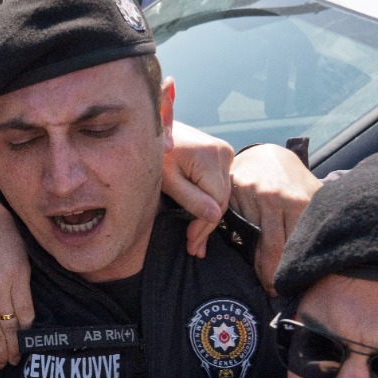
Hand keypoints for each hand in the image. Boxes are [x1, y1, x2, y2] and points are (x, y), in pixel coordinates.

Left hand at [160, 122, 232, 258]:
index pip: (216, 200)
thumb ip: (190, 197)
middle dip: (206, 225)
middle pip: (221, 198)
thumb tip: (215, 216)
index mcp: (210, 157)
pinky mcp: (220, 155)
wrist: (153, 129)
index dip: (204, 225)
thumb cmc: (155, 154)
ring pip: (222, 194)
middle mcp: (223, 152)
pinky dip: (210, 203)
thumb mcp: (167, 179)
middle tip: (194, 248)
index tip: (191, 243)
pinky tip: (201, 221)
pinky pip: (219, 184)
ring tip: (196, 242)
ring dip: (209, 217)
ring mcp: (224, 152)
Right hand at [225, 143, 318, 293]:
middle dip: (276, 277)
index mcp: (302, 201)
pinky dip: (241, 251)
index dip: (297, 269)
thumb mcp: (310, 193)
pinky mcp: (236, 196)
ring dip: (260, 270)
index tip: (296, 287)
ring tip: (267, 286)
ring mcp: (256, 197)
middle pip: (276, 250)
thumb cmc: (290, 182)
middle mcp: (279, 199)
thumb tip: (338, 248)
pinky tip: (248, 264)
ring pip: (257, 245)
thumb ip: (318, 217)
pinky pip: (237, 231)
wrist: (263, 156)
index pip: (299, 244)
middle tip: (277, 293)